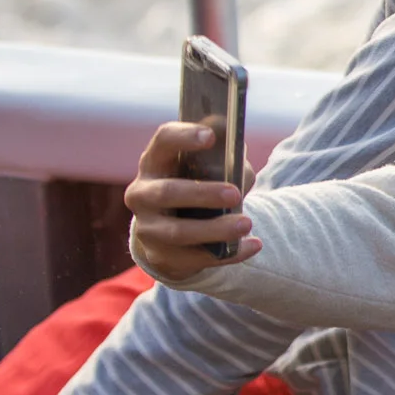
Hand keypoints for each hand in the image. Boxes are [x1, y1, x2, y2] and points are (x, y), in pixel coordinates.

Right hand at [124, 121, 260, 280]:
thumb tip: (241, 170)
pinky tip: (252, 246)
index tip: (211, 137)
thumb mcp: (206, 173)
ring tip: (246, 224)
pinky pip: (196, 258)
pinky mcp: (161, 257)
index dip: (184, 137)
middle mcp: (142, 194)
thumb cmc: (196, 190)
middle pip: (167, 192)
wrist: (173, 235)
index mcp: (155, 163)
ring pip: (179, 232)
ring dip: (216, 229)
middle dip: (203, 193)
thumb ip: (225, 166)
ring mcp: (148, 228)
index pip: (163, 142)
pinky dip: (229, 253)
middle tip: (234, 193)